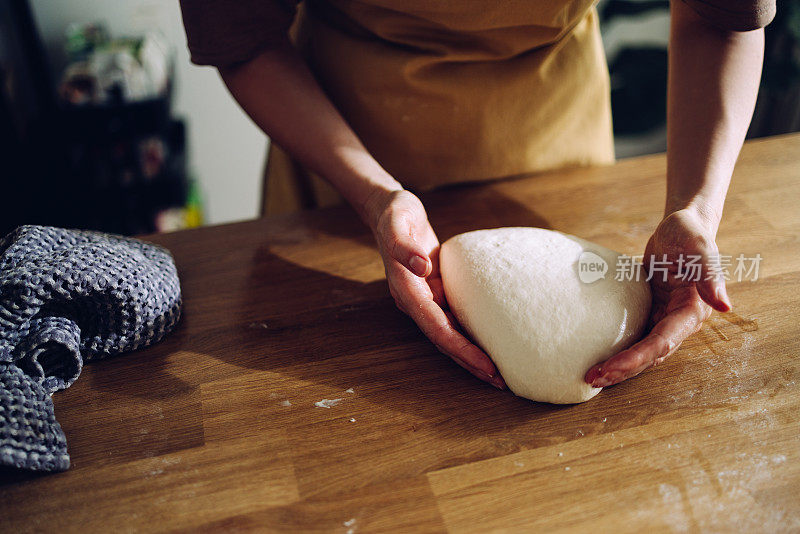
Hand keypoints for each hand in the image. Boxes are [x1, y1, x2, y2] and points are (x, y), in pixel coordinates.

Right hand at [365, 189, 505, 388]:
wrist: (389, 211)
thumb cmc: (395, 215)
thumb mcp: (397, 223)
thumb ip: (405, 245)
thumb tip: (421, 266)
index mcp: (407, 291)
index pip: (437, 328)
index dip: (461, 349)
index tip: (486, 365)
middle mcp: (416, 301)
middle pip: (445, 341)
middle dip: (470, 362)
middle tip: (500, 381)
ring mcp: (427, 299)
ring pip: (451, 334)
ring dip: (472, 355)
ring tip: (499, 373)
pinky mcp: (437, 292)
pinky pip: (455, 319)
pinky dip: (471, 334)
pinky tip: (490, 343)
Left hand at [585, 206, 731, 386]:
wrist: (679, 228)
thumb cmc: (689, 234)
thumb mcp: (699, 247)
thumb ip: (711, 274)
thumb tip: (725, 305)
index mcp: (692, 312)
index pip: (662, 342)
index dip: (637, 358)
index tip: (611, 370)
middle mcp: (679, 322)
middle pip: (650, 355)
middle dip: (623, 370)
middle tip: (592, 379)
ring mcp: (663, 320)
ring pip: (642, 351)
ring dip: (619, 366)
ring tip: (591, 377)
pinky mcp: (650, 315)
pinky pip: (634, 338)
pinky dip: (618, 350)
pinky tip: (597, 358)